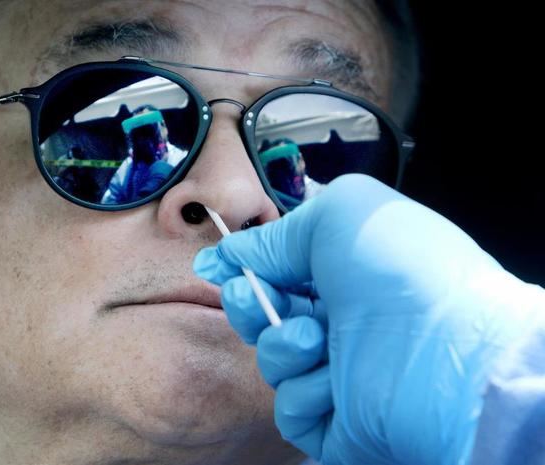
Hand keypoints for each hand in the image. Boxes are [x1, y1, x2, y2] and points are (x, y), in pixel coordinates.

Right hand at [194, 174, 542, 464]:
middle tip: (254, 299)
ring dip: (282, 346)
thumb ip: (274, 235)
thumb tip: (223, 254)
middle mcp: (342, 318)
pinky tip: (333, 382)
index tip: (218, 265)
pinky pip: (291, 409)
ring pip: (273, 360)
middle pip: (264, 314)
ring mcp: (339, 371)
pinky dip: (305, 393)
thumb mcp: (335, 216)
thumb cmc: (399, 271)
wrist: (448, 350)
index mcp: (345, 271)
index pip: (278, 270)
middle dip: (248, 305)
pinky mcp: (336, 419)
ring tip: (317, 339)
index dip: (246, 268)